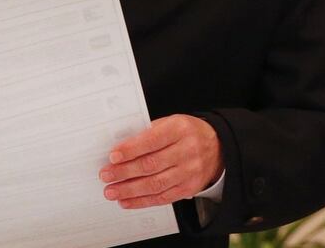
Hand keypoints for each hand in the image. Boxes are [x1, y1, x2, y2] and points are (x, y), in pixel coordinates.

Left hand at [99, 114, 222, 208]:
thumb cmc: (187, 133)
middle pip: (151, 165)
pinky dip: (142, 201)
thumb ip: (148, 133)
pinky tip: (127, 201)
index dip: (131, 150)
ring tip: (112, 191)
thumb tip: (120, 149)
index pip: (152, 140)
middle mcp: (187, 151)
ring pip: (156, 184)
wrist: (219, 147)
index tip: (113, 156)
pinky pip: (163, 198)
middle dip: (124, 172)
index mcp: (180, 129)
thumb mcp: (171, 123)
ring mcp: (190, 172)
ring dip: (130, 190)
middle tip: (106, 176)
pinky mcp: (189, 188)